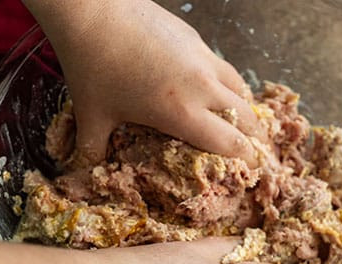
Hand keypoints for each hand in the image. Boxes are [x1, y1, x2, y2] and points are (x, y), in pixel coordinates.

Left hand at [25, 0, 262, 167]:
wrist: (95, 15)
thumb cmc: (93, 67)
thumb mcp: (91, 115)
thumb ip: (92, 148)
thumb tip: (85, 168)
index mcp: (182, 113)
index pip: (230, 143)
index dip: (245, 159)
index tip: (250, 169)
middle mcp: (202, 86)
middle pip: (245, 116)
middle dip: (255, 137)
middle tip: (256, 149)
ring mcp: (202, 58)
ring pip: (238, 86)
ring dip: (244, 106)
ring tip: (242, 119)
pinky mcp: (194, 38)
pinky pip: (221, 65)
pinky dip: (226, 81)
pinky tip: (213, 85)